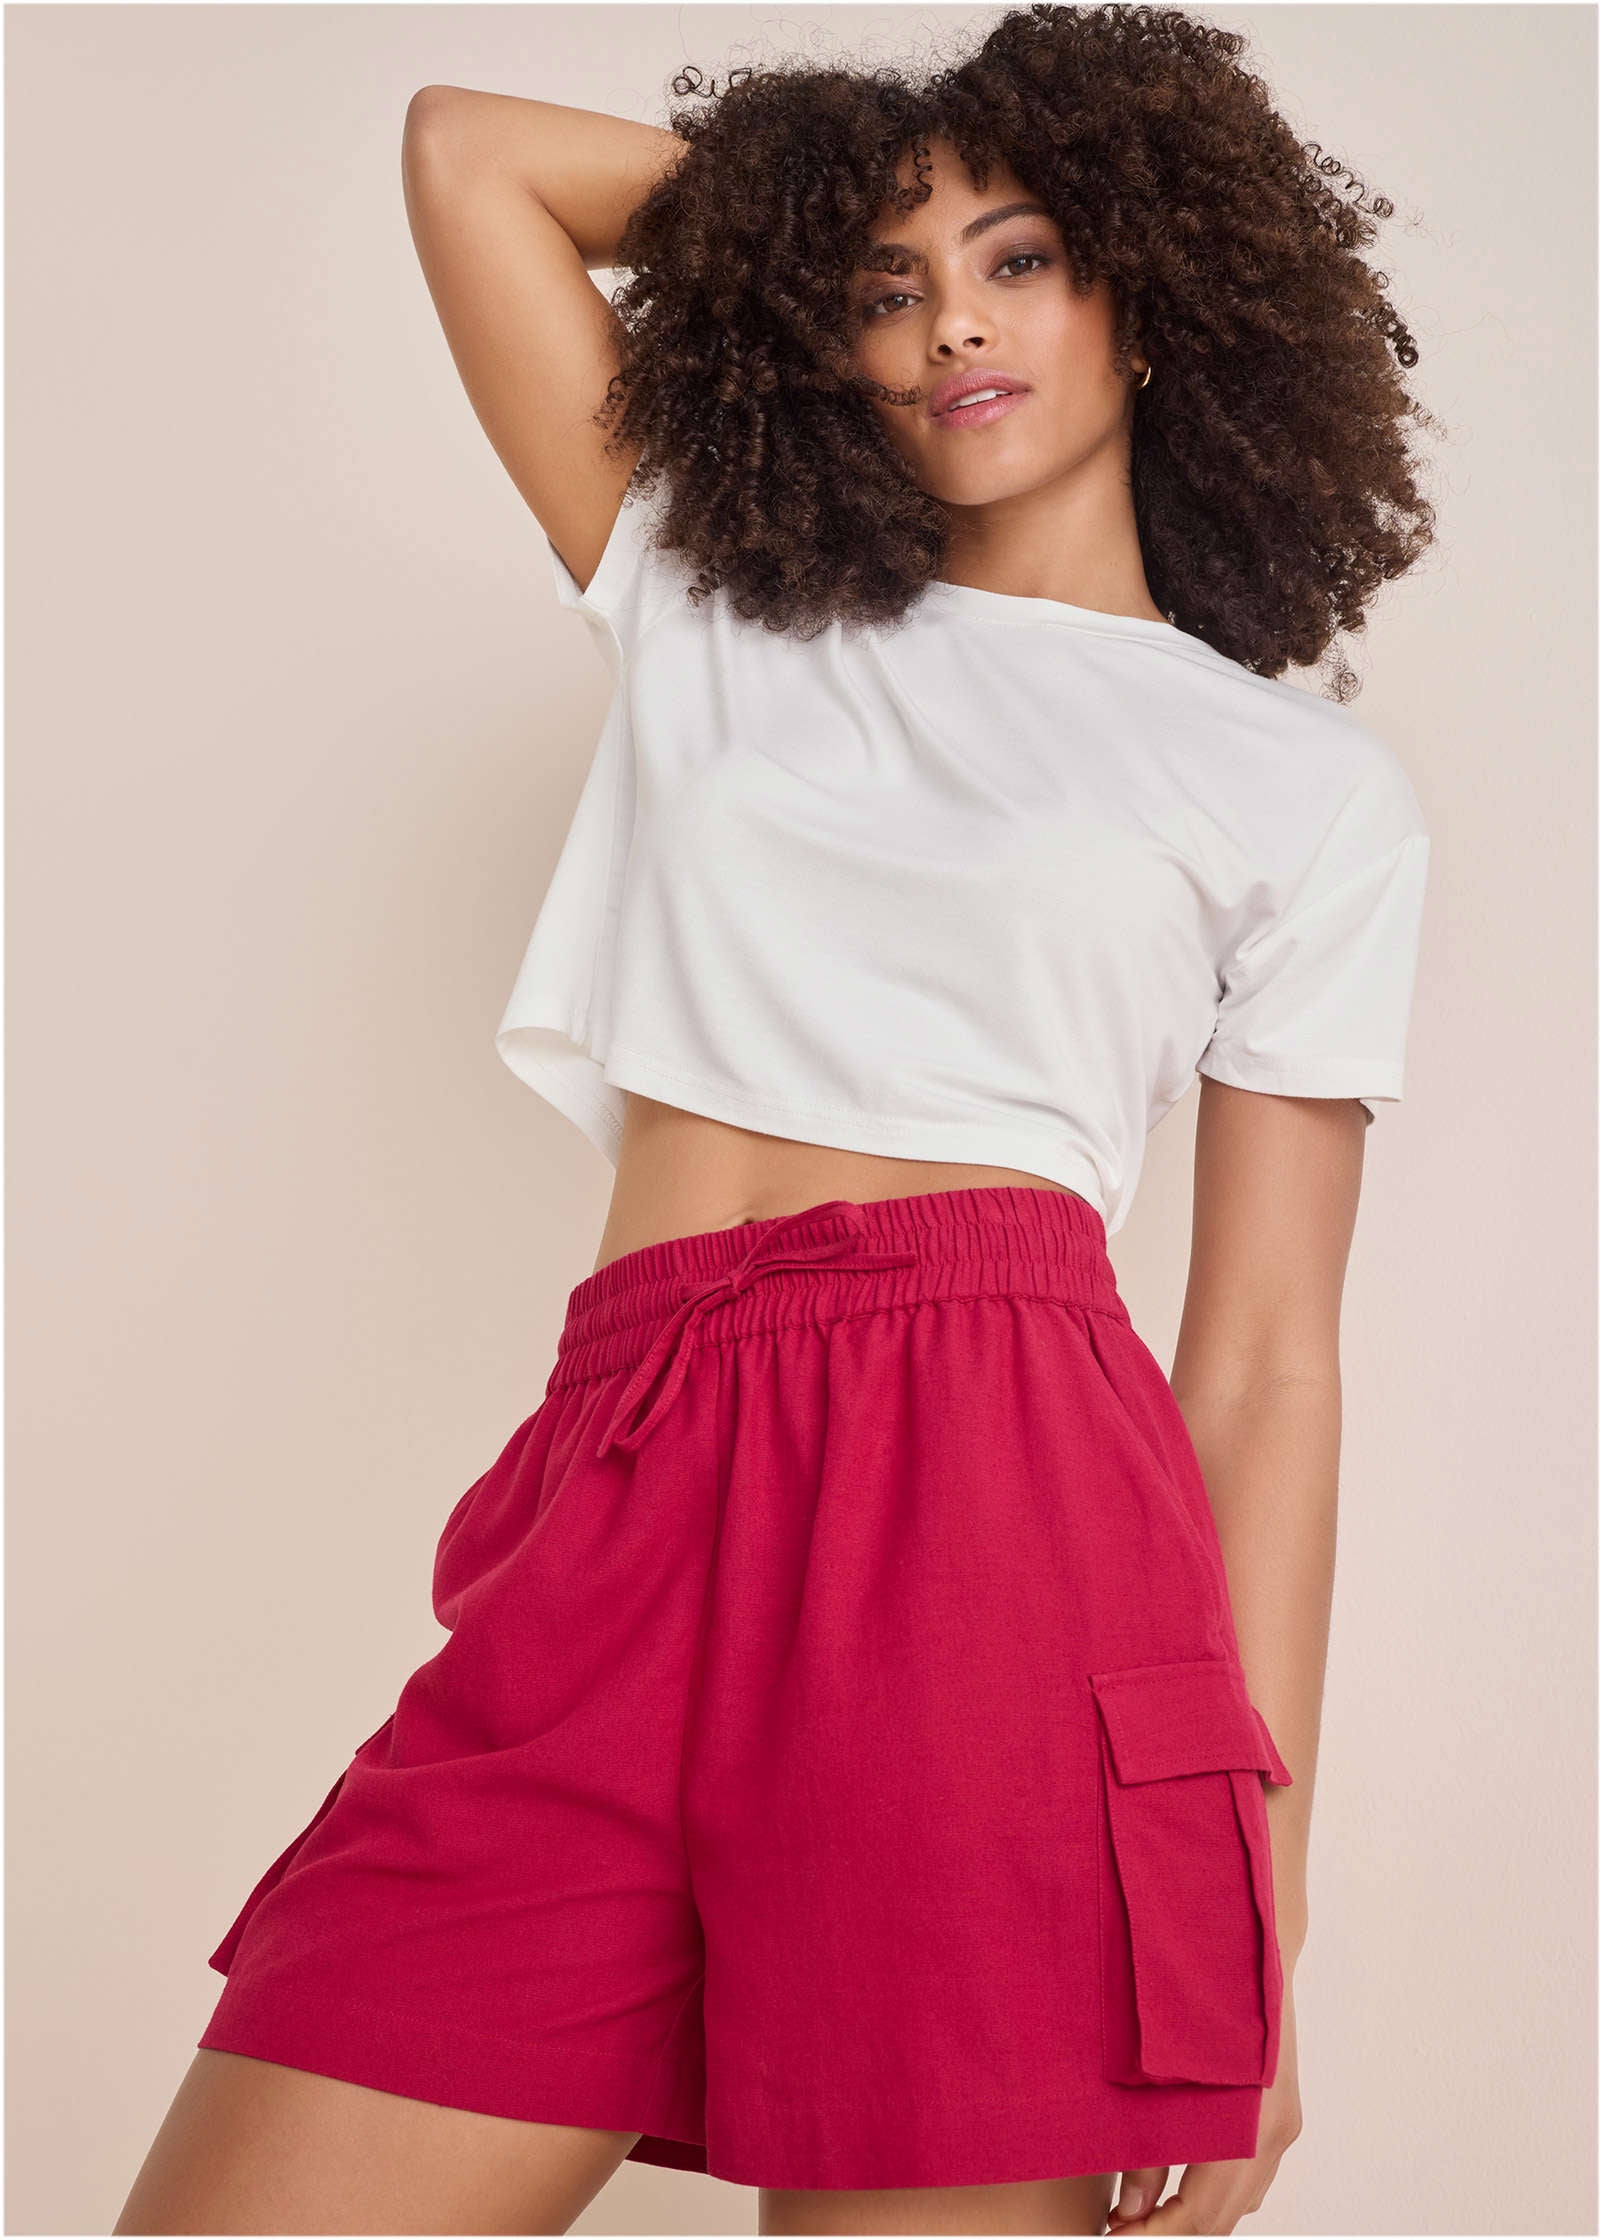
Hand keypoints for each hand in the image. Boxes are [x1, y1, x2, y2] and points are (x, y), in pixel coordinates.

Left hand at [1103, 1982, 1302, 2234]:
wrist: (1254, 1943)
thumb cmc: (1202, 1997)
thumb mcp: (1162, 2076)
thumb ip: (1146, 2152)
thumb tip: (1129, 2213)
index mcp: (1246, 2126)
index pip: (1200, 2215)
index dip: (1156, 2235)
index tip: (1115, 2237)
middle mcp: (1273, 2133)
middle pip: (1223, 2218)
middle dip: (1173, 2232)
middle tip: (1122, 2230)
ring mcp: (1284, 2126)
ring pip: (1241, 2204)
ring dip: (1195, 2216)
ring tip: (1144, 2214)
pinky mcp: (1283, 2116)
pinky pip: (1252, 2179)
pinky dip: (1217, 2193)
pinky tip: (1180, 2185)